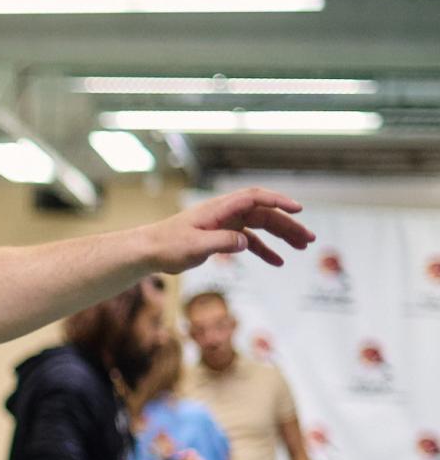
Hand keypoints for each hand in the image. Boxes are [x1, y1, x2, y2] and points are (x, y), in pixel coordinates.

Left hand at [142, 187, 313, 273]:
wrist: (149, 251)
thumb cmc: (168, 246)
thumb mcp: (195, 246)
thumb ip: (222, 242)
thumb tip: (245, 242)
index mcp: (219, 209)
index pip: (254, 198)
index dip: (278, 201)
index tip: (298, 209)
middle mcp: (225, 213)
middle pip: (264, 214)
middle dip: (288, 224)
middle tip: (309, 239)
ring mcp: (225, 223)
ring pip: (260, 226)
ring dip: (281, 236)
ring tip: (301, 247)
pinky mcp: (222, 236)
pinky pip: (249, 240)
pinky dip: (263, 249)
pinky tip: (277, 261)